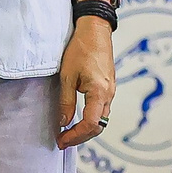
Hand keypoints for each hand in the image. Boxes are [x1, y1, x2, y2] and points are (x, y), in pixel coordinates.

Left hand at [56, 14, 113, 148]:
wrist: (95, 31)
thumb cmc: (80, 49)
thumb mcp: (67, 76)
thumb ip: (66, 102)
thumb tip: (63, 122)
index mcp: (99, 92)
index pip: (91, 125)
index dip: (75, 136)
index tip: (61, 140)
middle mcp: (109, 94)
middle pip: (98, 127)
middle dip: (80, 137)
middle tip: (62, 141)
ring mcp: (111, 91)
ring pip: (101, 120)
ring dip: (85, 130)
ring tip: (67, 133)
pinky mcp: (108, 87)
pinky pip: (101, 110)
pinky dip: (90, 120)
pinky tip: (77, 120)